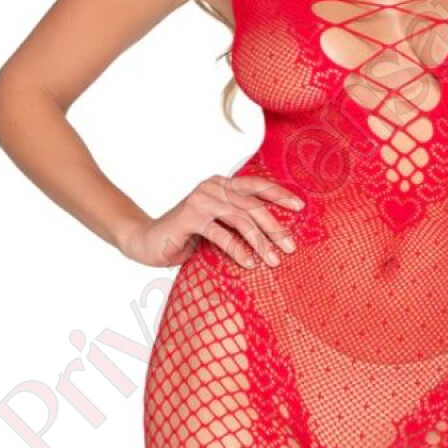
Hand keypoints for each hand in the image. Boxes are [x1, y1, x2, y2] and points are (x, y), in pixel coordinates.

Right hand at [122, 172, 304, 268]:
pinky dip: (237, 249)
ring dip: (260, 240)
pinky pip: (221, 233)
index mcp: (222, 184)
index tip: (300, 207)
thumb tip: (275, 234)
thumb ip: (239, 221)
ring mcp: (201, 200)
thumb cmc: (187, 236)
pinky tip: (249, 263)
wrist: (148, 242)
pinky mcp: (190, 217)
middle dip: (275, 226)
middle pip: (252, 204)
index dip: (279, 194)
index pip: (256, 185)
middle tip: (290, 246)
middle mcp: (212, 187)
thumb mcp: (218, 225)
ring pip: (240, 218)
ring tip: (273, 260)